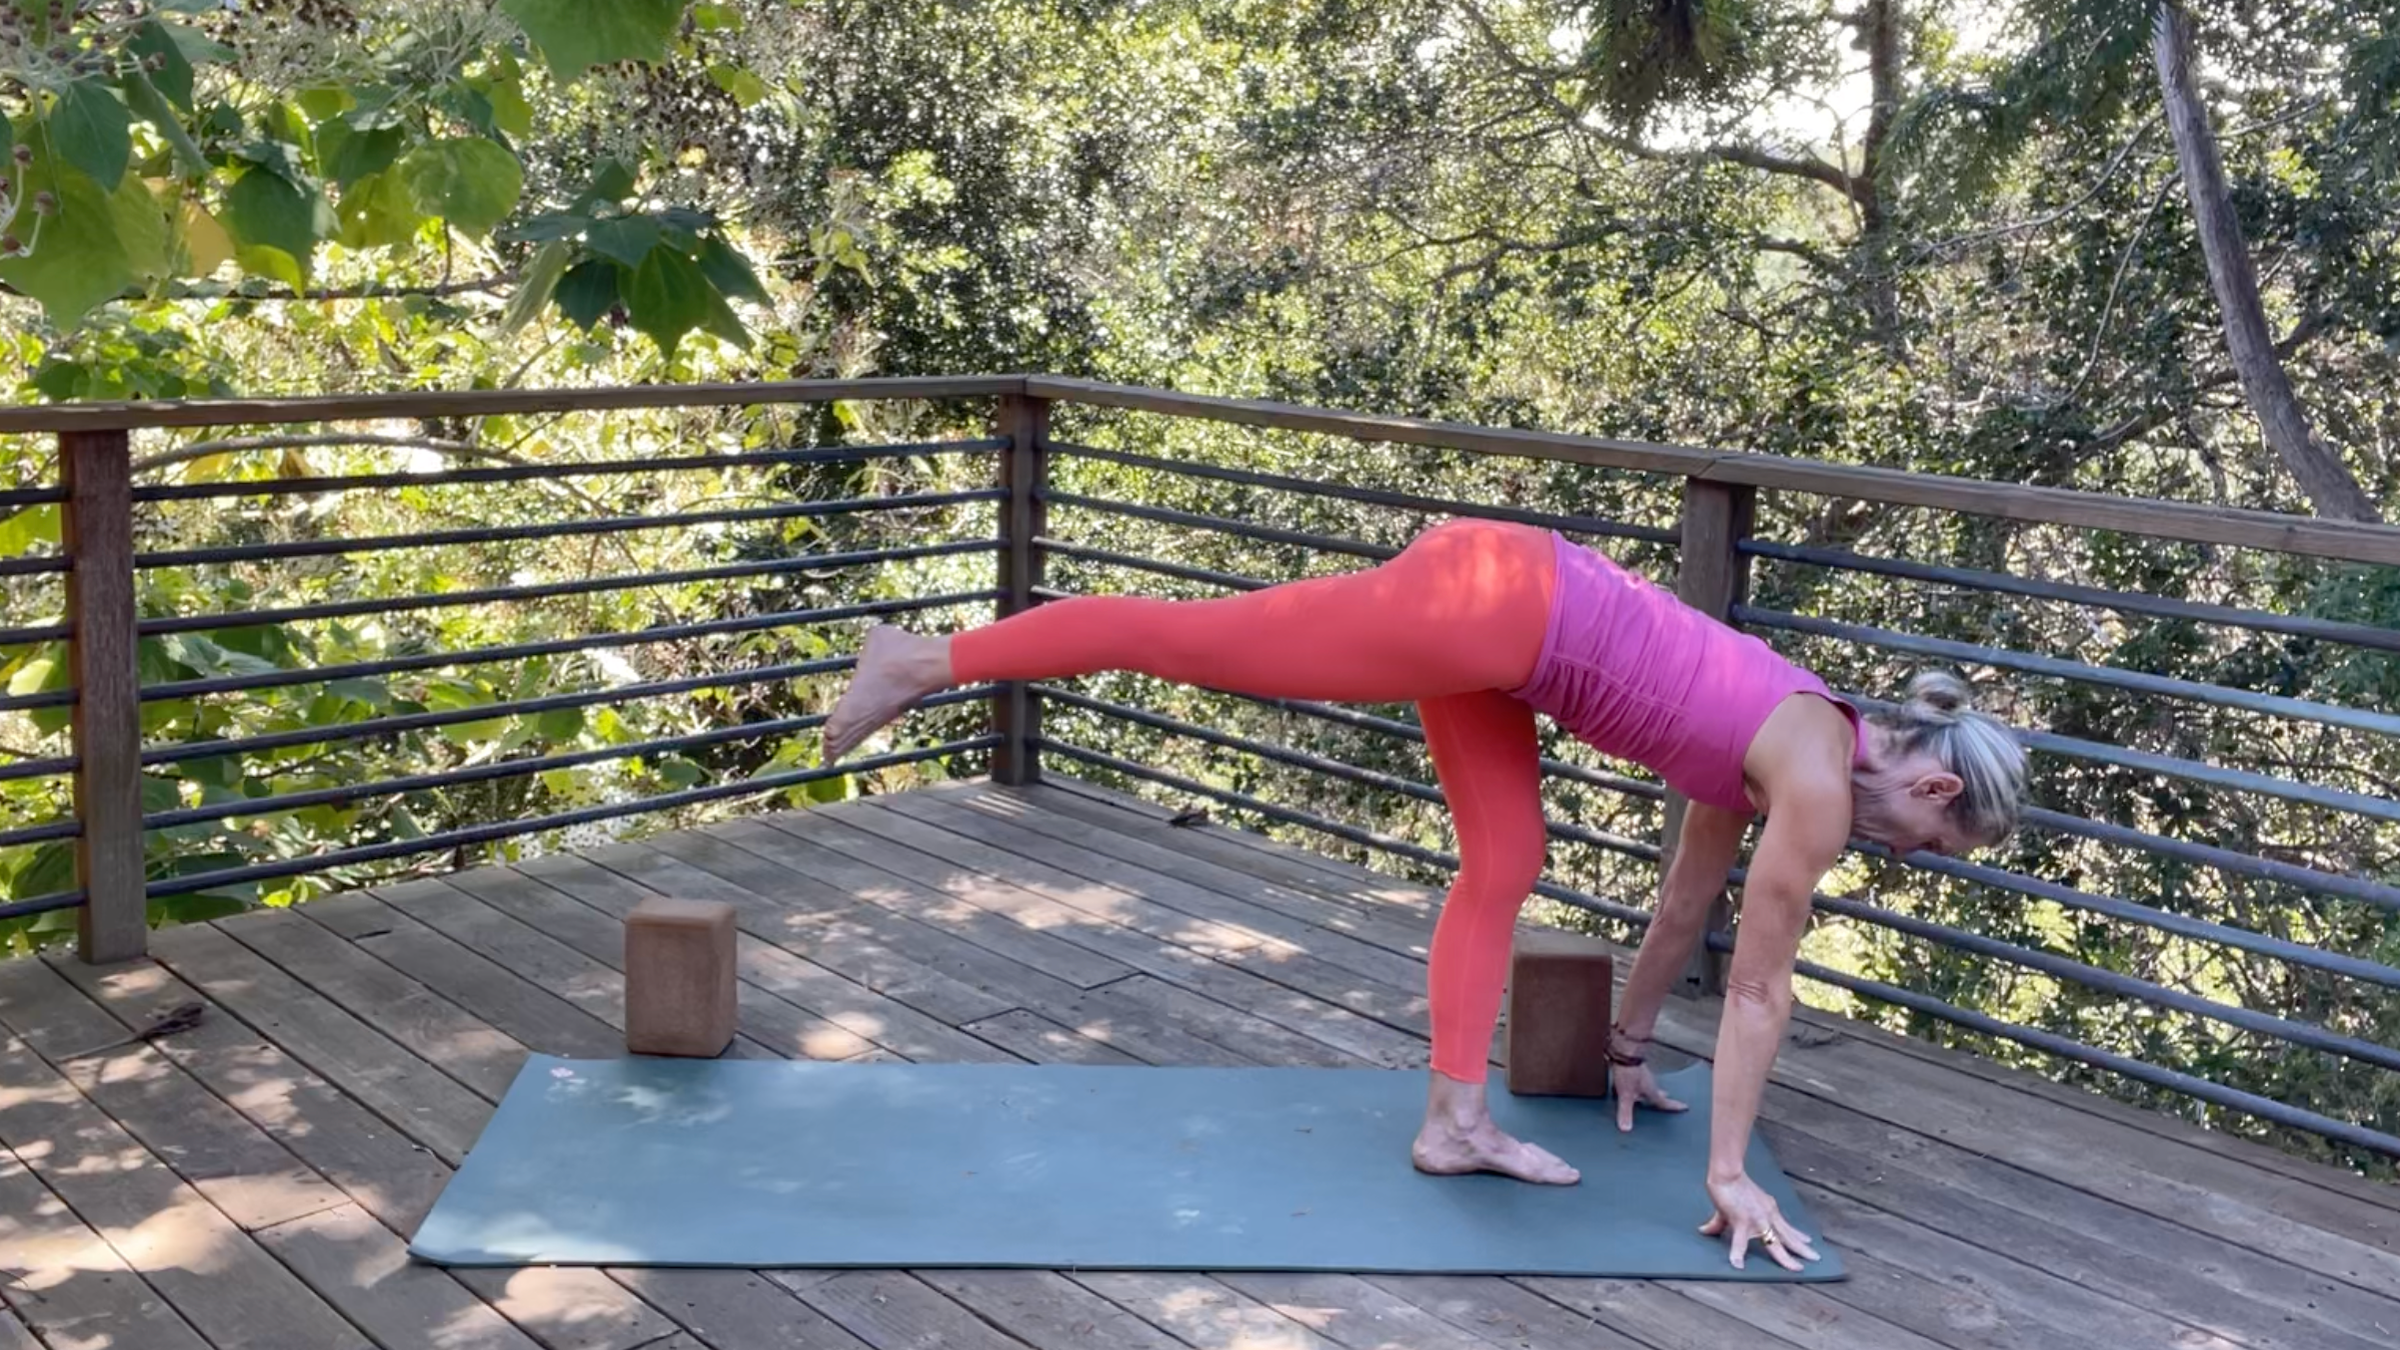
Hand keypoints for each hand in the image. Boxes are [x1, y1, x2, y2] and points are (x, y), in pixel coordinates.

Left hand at [1609, 1060, 1687, 1131]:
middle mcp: (1650, 1083)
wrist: (1624, 1050)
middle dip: (1663, 1097)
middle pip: (1658, 1093)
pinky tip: (1635, 1082)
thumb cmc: (1628, 1072)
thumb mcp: (1625, 1095)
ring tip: (1653, 1092)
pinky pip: (1641, 1079)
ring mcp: (1644, 1074)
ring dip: (1653, 1089)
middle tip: (1668, 1098)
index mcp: (1651, 1091)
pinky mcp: (1636, 1068)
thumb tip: (1626, 1129)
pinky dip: (1642, 1083)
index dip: (1674, 1106)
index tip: (1685, 1107)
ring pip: (1650, 1085)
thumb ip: (1625, 1112)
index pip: (1664, 1102)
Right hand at [1701, 1171, 1819, 1271]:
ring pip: (1775, 1243)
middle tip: (1816, 1258)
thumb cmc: (1730, 1186)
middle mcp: (1768, 1216)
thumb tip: (1704, 1231)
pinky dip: (1738, 1254)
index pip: (1786, 1226)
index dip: (1797, 1234)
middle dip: (1802, 1248)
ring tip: (1797, 1268)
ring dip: (1786, 1257)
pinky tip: (1737, 1265)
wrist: (1726, 1174)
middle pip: (1788, 1236)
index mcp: (1769, 1210)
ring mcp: (1758, 1220)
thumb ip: (1719, 1223)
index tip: (1807, 1241)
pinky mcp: (1742, 1223)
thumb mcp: (1729, 1208)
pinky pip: (1740, 1243)